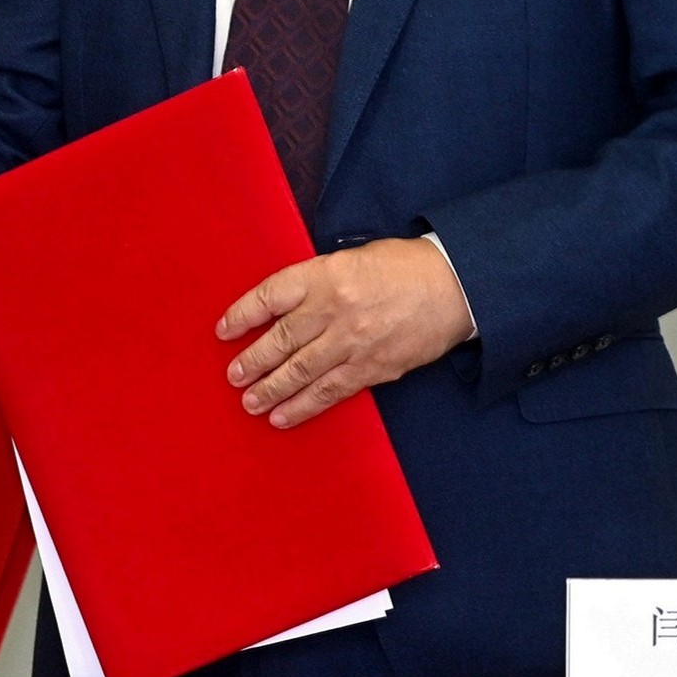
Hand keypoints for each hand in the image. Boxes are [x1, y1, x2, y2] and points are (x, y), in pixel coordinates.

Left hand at [216, 237, 473, 427]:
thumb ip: (316, 283)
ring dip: (272, 389)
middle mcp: (335, 309)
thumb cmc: (400, 267)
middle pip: (281, 340)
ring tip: (250, 403)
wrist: (453, 286)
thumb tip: (282, 309)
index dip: (242, 315)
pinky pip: (331, 391)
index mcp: (325, 275)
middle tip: (233, 376)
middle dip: (253, 361)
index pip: (270, 296)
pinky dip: (304, 406)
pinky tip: (284, 416)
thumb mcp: (350, 259)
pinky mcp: (373, 368)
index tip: (224, 330)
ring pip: (302, 371)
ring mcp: (354, 342)